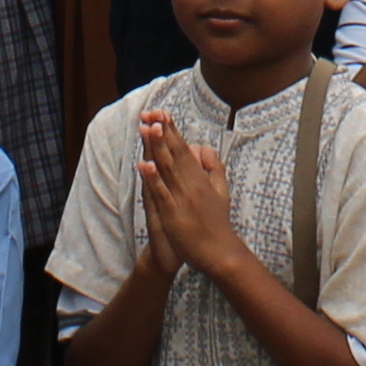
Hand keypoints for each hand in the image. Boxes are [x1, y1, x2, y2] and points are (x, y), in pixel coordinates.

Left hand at [135, 106, 243, 275]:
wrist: (219, 252)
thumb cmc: (217, 222)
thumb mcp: (221, 189)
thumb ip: (212, 166)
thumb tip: (201, 146)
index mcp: (200, 178)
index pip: (183, 149)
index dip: (172, 131)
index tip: (162, 113)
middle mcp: (191, 184)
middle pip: (174, 154)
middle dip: (163, 132)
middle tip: (152, 112)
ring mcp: (182, 198)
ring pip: (167, 169)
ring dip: (156, 148)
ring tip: (147, 128)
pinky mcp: (173, 214)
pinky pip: (161, 193)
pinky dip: (153, 179)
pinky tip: (145, 164)